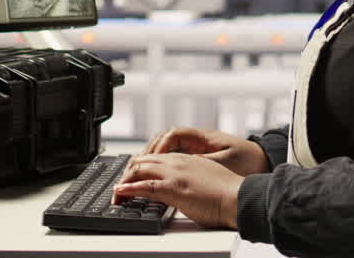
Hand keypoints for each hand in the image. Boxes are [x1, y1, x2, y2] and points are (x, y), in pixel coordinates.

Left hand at [113, 153, 243, 228]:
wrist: (238, 197)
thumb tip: (183, 188)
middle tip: (119, 186)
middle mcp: (177, 162)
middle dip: (128, 173)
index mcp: (185, 158)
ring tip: (115, 193)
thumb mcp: (205, 178)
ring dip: (124, 181)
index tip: (131, 176)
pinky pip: (144, 185)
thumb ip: (191, 178)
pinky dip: (128, 189)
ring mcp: (174, 173)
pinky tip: (119, 193)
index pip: (155, 157)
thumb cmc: (227, 192)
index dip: (140, 166)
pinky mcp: (172, 187)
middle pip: (143, 161)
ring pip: (139, 170)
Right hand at [139, 127, 270, 176]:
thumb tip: (180, 164)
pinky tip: (158, 178)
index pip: (174, 134)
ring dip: (155, 159)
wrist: (265, 164)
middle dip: (151, 152)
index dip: (160, 145)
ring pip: (170, 150)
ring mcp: (199, 151)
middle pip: (166, 141)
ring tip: (142, 172)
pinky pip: (177, 160)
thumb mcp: (225, 162)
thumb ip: (202, 162)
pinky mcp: (200, 161)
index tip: (154, 159)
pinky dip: (165, 166)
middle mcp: (199, 142)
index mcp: (205, 138)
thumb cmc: (250, 162)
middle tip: (138, 166)